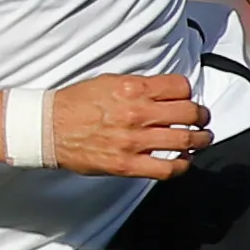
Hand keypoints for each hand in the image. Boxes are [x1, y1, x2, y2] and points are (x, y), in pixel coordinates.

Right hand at [45, 74, 210, 179]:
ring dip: (200, 140)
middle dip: (201, 116)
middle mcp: (137, 113)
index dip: (188, 93)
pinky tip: (183, 161)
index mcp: (133, 88)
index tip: (187, 99)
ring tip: (201, 140)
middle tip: (202, 119)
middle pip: (189, 112)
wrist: (48, 128)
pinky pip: (167, 168)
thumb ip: (138, 86)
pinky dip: (182, 165)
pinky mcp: (127, 164)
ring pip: (185, 140)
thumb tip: (162, 93)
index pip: (181, 87)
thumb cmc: (74, 104)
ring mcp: (134, 140)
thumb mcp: (108, 82)